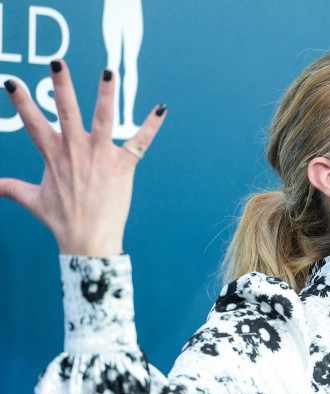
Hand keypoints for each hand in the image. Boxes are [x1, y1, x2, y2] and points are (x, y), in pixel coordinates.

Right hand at [0, 60, 165, 255]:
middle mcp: (76, 152)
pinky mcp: (123, 168)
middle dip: (62, 86)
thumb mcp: (33, 200)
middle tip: (58, 62)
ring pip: (103, 120)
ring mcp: (100, 158)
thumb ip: (11, 188)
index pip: (33, 123)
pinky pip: (139, 143)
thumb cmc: (62, 221)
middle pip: (67, 113)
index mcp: (53, 156)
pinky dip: (151, 126)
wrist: (88, 241)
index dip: (21, 103)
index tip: (11, 81)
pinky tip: (162, 109)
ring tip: (108, 71)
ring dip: (106, 96)